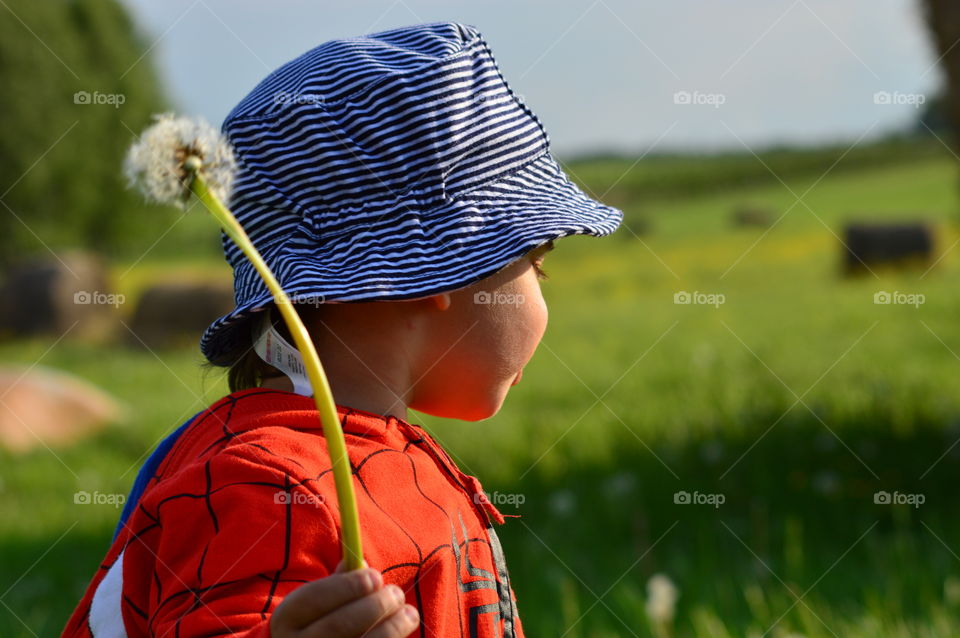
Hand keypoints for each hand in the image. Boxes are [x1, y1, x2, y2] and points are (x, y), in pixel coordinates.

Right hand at [270, 560, 418, 637]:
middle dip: (374, 605)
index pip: (313, 598)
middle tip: (396, 593)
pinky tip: (402, 629)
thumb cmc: (321, 619)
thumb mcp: (320, 600)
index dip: (347, 586)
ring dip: (391, 628)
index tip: (376, 576)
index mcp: (286, 619)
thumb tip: (362, 563)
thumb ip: (339, 581)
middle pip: (338, 625)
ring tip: (408, 613)